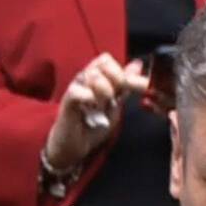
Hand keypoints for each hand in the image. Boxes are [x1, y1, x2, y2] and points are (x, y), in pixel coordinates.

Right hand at [44, 53, 149, 171]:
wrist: (77, 145)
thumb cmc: (94, 126)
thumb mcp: (116, 105)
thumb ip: (125, 86)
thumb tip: (138, 65)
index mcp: (97, 77)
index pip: (108, 60)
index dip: (122, 72)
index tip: (133, 87)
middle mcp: (86, 78)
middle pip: (102, 63)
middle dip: (116, 80)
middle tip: (113, 98)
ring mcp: (76, 88)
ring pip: (93, 75)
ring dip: (103, 92)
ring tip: (101, 106)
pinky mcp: (67, 100)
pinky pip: (78, 90)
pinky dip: (89, 97)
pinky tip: (92, 106)